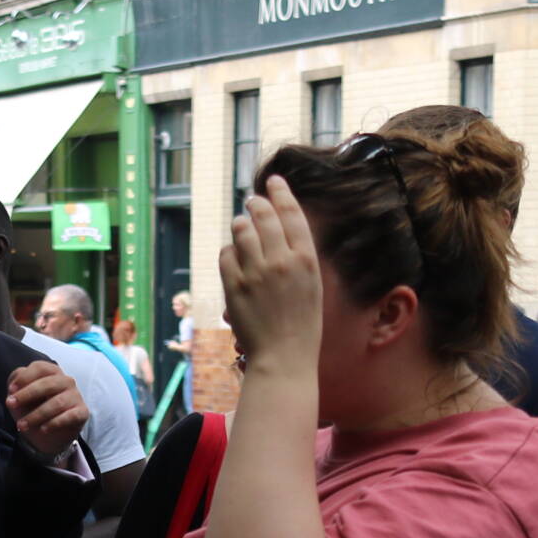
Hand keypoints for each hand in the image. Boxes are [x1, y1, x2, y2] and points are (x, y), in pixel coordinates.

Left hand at [6, 361, 89, 461]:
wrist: (46, 436)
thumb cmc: (33, 409)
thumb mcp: (20, 396)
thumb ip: (16, 384)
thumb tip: (14, 385)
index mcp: (51, 372)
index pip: (40, 368)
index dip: (25, 378)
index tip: (11, 390)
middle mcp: (66, 381)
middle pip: (48, 383)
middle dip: (27, 395)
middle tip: (11, 405)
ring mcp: (75, 396)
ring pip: (57, 402)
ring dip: (36, 415)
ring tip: (22, 425)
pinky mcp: (82, 412)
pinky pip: (70, 416)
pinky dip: (55, 423)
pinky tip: (43, 429)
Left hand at [219, 177, 323, 378]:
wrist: (283, 356)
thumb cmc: (302, 324)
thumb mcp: (312, 285)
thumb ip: (298, 256)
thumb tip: (276, 229)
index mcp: (306, 259)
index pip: (292, 213)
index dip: (281, 193)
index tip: (274, 181)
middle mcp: (281, 261)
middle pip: (263, 215)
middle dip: (256, 204)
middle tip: (252, 202)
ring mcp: (256, 273)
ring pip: (241, 230)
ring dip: (241, 226)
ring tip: (243, 229)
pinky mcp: (234, 286)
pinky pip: (226, 254)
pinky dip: (229, 252)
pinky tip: (235, 258)